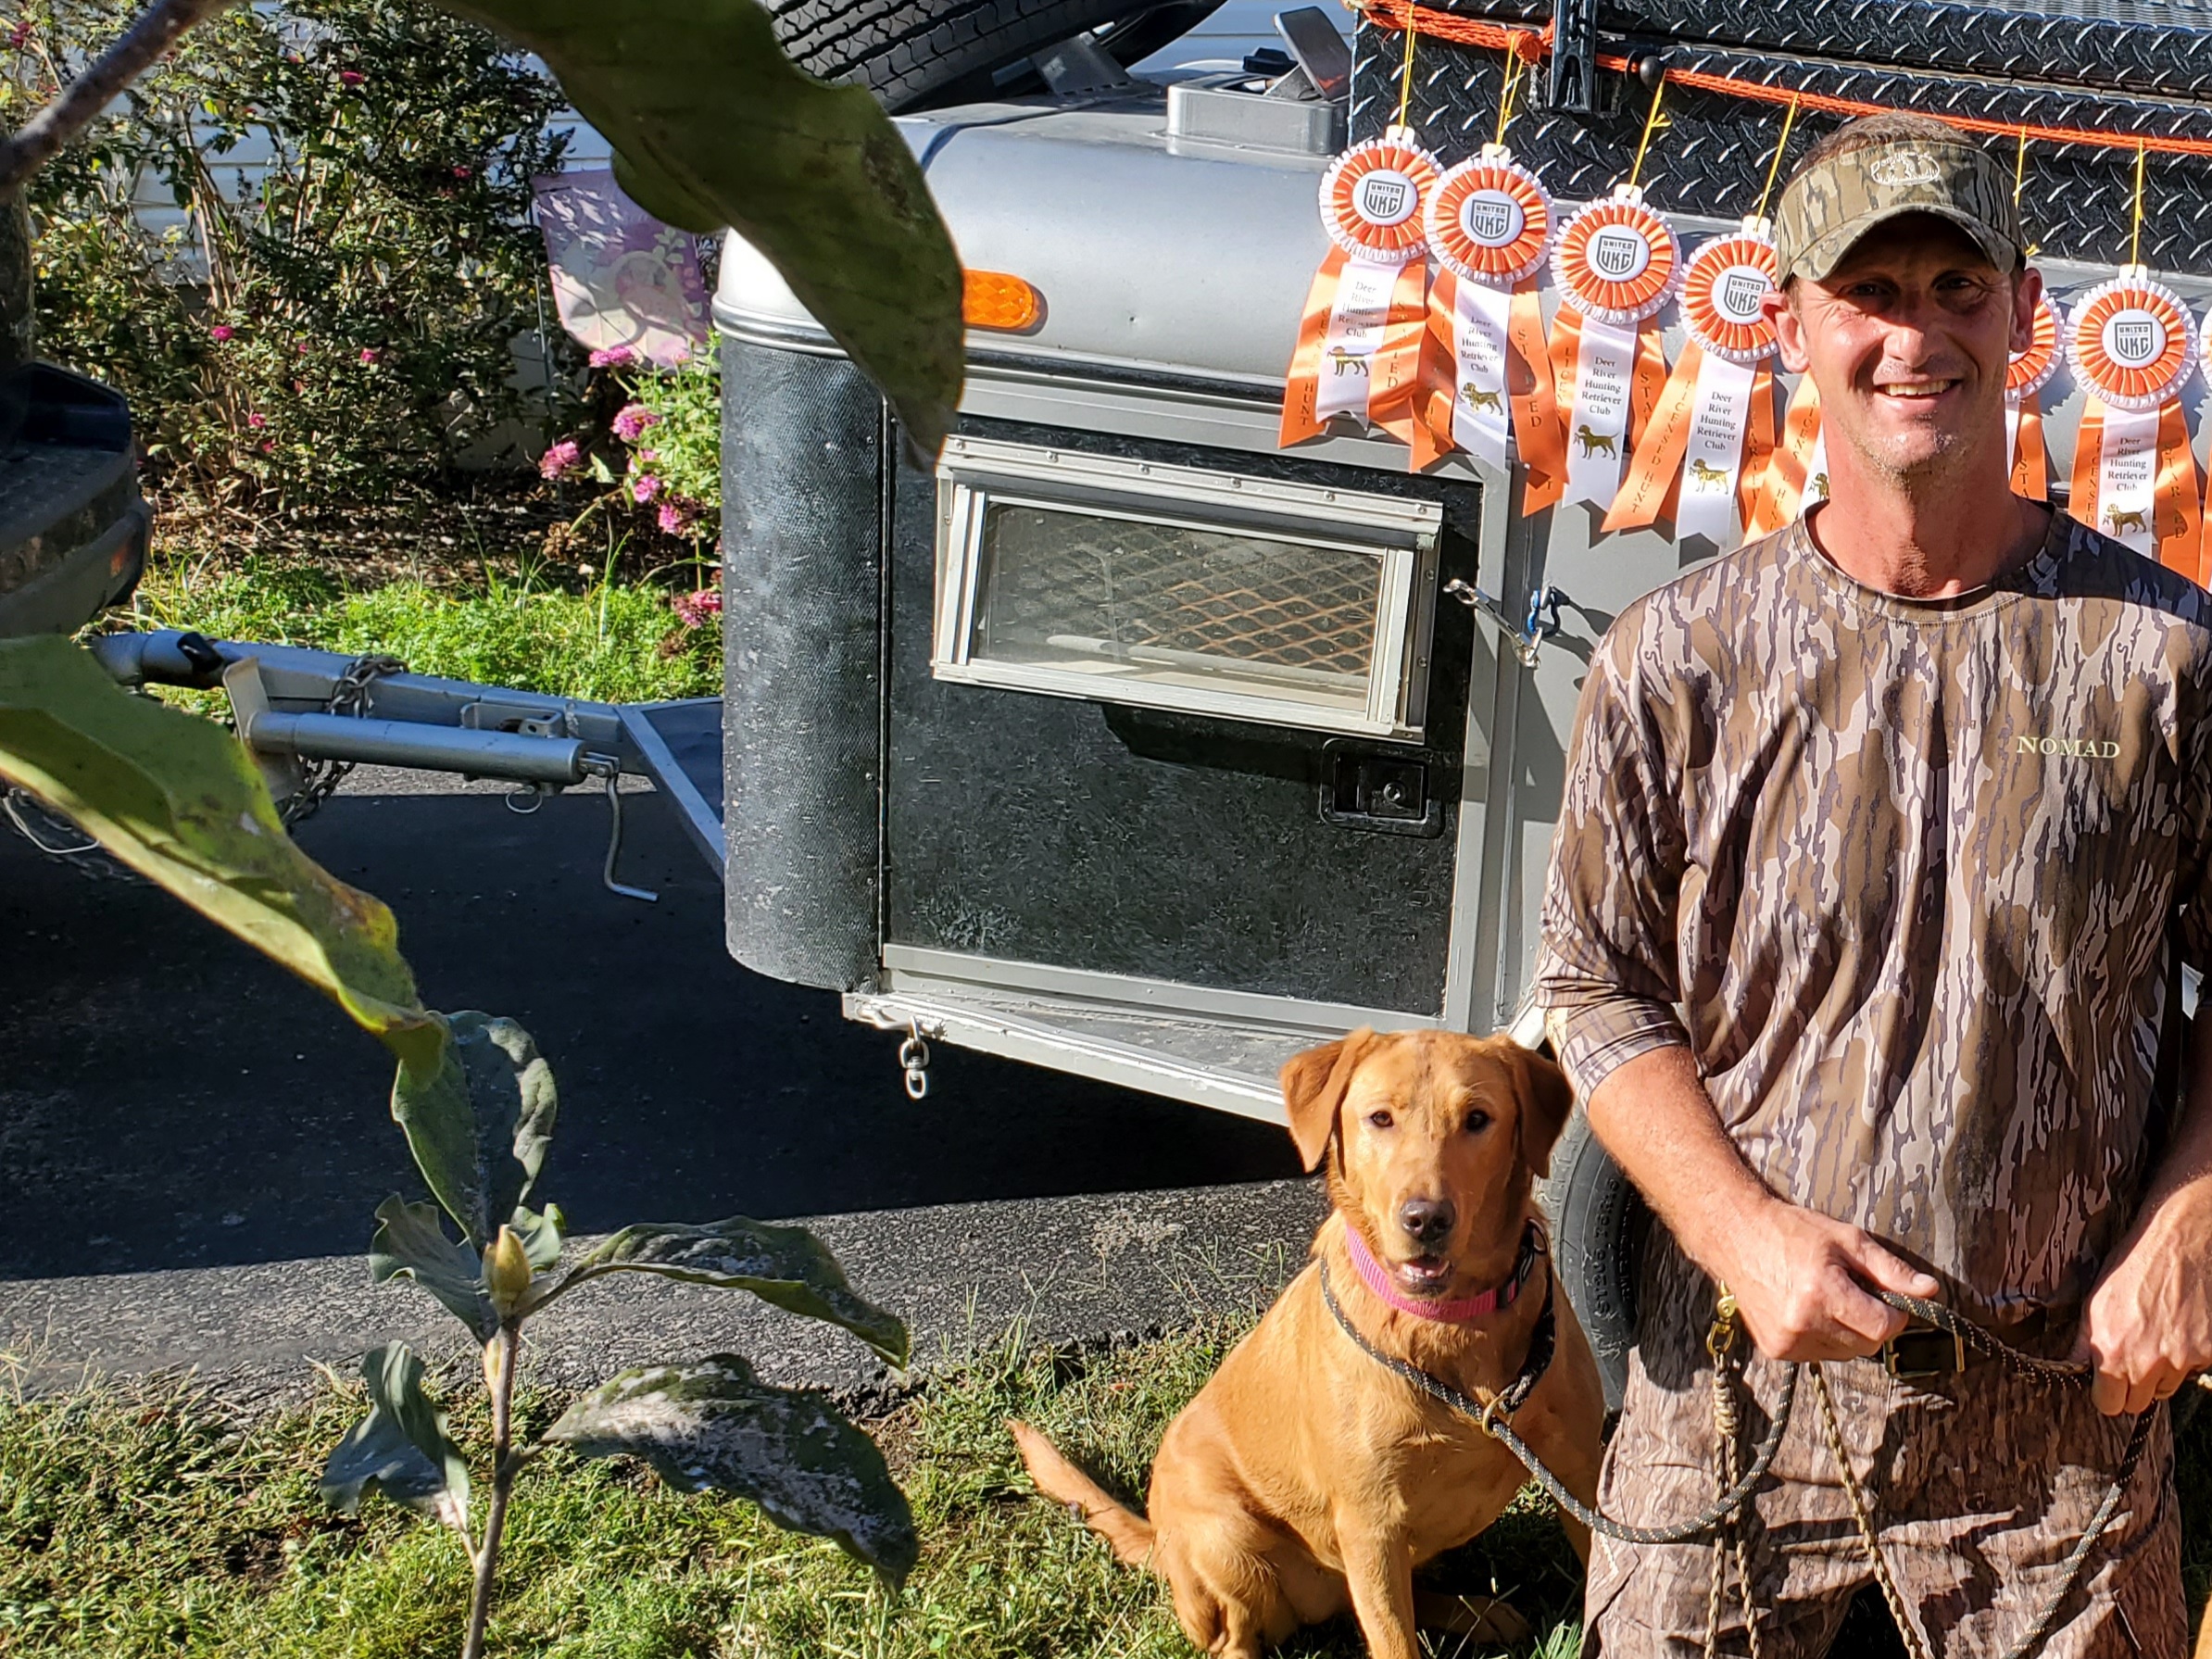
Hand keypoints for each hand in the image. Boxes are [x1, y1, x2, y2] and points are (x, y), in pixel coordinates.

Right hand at [1707, 1199, 1939, 1362]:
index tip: (1886, 1296)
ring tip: (1825, 1298)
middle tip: (1853, 1291)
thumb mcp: (1847, 1240)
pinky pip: (1819, 1354)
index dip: (1894, 1313)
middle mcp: (1801, 1322)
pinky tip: (1806, 1310)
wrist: (1735, 1235)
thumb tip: (1931, 1291)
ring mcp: (1786, 1340)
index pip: (1883, 1327)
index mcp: (1822, 1292)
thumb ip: (1891, 1270)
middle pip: (1867, 1344)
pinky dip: (1822, 1337)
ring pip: (1845, 1352)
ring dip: (1846, 1332)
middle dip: (1870, 1322)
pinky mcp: (1775, 1350)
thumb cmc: (1793, 1231)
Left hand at [2070, 1188, 2211, 1415]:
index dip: (2109, 1394)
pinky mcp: (2210, 1353)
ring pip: (2170, 1385)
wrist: (2180, 1242)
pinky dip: (2191, 1355)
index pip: (2110, 1405)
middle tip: (2135, 1356)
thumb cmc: (2133, 1267)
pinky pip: (2196, 1368)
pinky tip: (2183, 1325)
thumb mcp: (2095, 1302)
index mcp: (2113, 1353)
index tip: (2110, 1382)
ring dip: (2164, 1369)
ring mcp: (2184, 1360)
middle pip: (2142, 1401)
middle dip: (2136, 1385)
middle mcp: (2148, 1363)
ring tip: (2159, 1332)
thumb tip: (2073, 1367)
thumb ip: (2084, 1342)